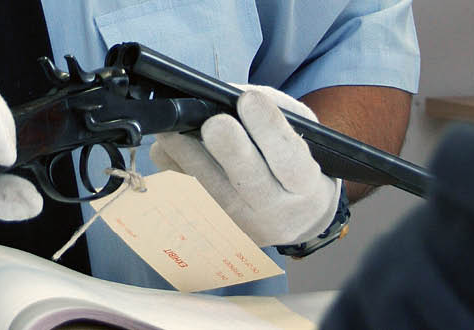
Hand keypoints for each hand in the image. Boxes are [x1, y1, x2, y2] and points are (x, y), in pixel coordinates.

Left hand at [150, 85, 340, 246]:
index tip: (250, 100)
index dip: (269, 129)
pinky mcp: (220, 221)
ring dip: (188, 156)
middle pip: (250, 180)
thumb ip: (277, 114)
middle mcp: (276, 207)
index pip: (291, 157)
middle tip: (214, 122)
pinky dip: (176, 167)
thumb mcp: (307, 139)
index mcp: (306, 182)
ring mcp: (246, 220)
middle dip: (230, 147)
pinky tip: (165, 149)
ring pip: (213, 188)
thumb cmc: (299, 166)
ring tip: (172, 131)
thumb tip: (231, 95)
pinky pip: (194, 192)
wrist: (299, 218)